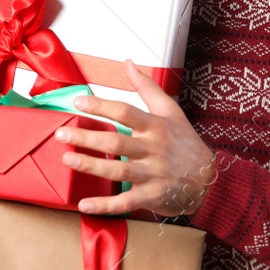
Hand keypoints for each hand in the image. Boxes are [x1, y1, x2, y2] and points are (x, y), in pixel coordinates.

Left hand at [53, 58, 218, 217]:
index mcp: (156, 127)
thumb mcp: (171, 111)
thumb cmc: (185, 142)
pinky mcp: (151, 196)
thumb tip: (128, 63)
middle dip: (87, 138)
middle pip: (116, 142)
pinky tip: (84, 205)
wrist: (209, 179)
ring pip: (118, 171)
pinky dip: (105, 206)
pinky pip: (126, 202)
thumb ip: (147, 88)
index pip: (125, 112)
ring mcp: (152, 174)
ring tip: (67, 159)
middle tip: (61, 134)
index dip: (101, 106)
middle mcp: (153, 150)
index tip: (78, 102)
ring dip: (91, 166)